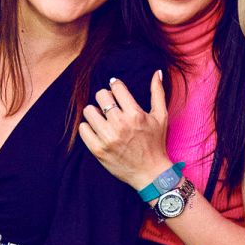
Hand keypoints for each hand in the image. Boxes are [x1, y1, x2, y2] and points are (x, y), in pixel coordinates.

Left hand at [77, 71, 171, 190]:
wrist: (150, 173)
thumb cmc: (156, 143)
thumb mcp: (161, 116)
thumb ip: (158, 92)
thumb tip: (157, 72)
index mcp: (135, 114)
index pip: (116, 87)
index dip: (115, 86)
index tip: (115, 90)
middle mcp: (120, 125)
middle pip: (100, 96)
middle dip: (104, 98)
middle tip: (109, 105)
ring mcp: (108, 138)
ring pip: (89, 111)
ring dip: (95, 112)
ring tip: (102, 118)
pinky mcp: (98, 150)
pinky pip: (83, 129)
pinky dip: (88, 127)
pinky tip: (97, 129)